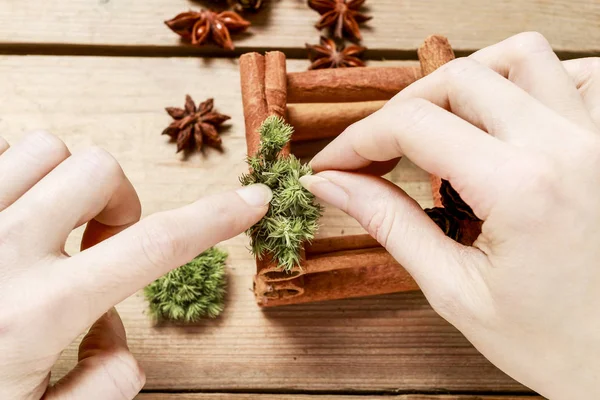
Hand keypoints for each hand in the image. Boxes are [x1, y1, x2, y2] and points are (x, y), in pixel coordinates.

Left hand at [0, 134, 270, 399]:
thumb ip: (100, 388)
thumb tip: (120, 346)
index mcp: (38, 313)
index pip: (157, 247)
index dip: (215, 219)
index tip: (252, 201)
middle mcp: (0, 251)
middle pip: (103, 172)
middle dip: (121, 201)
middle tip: (99, 245)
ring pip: (49, 149)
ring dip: (68, 184)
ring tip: (51, 231)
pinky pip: (3, 151)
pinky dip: (22, 175)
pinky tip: (15, 216)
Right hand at [300, 32, 599, 398]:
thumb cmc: (554, 344)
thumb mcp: (454, 290)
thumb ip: (388, 223)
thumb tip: (333, 184)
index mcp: (521, 188)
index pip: (413, 126)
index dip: (358, 139)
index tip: (335, 164)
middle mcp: (567, 147)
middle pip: (458, 78)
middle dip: (401, 110)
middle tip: (378, 152)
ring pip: (522, 56)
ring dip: (467, 81)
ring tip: (443, 126)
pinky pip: (581, 75)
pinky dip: (533, 82)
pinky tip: (507, 118)